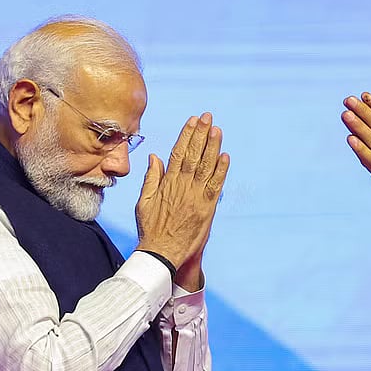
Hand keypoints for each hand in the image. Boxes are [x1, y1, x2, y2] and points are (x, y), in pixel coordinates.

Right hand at [135, 113, 229, 270]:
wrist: (162, 253)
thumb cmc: (151, 229)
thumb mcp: (144, 201)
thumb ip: (151, 178)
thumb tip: (154, 156)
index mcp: (167, 183)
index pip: (178, 153)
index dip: (186, 135)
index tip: (192, 120)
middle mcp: (182, 186)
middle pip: (193, 155)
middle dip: (200, 134)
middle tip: (207, 116)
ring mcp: (195, 196)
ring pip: (206, 166)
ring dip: (212, 146)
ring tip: (217, 129)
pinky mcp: (207, 208)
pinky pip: (215, 186)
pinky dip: (221, 170)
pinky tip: (225, 156)